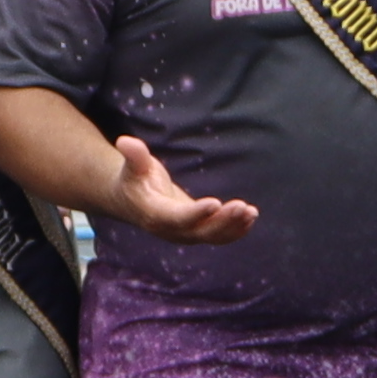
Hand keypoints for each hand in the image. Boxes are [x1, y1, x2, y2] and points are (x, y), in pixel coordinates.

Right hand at [104, 135, 258, 246]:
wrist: (131, 200)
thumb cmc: (134, 179)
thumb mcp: (132, 166)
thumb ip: (134, 156)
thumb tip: (125, 141)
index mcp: (155, 215)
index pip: (178, 218)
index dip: (196, 213)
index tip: (216, 203)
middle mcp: (171, 230)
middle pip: (200, 231)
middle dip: (223, 221)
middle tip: (242, 206)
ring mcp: (185, 234)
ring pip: (212, 236)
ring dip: (234, 226)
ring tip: (251, 212)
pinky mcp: (195, 231)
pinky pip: (217, 236)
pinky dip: (235, 230)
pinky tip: (250, 217)